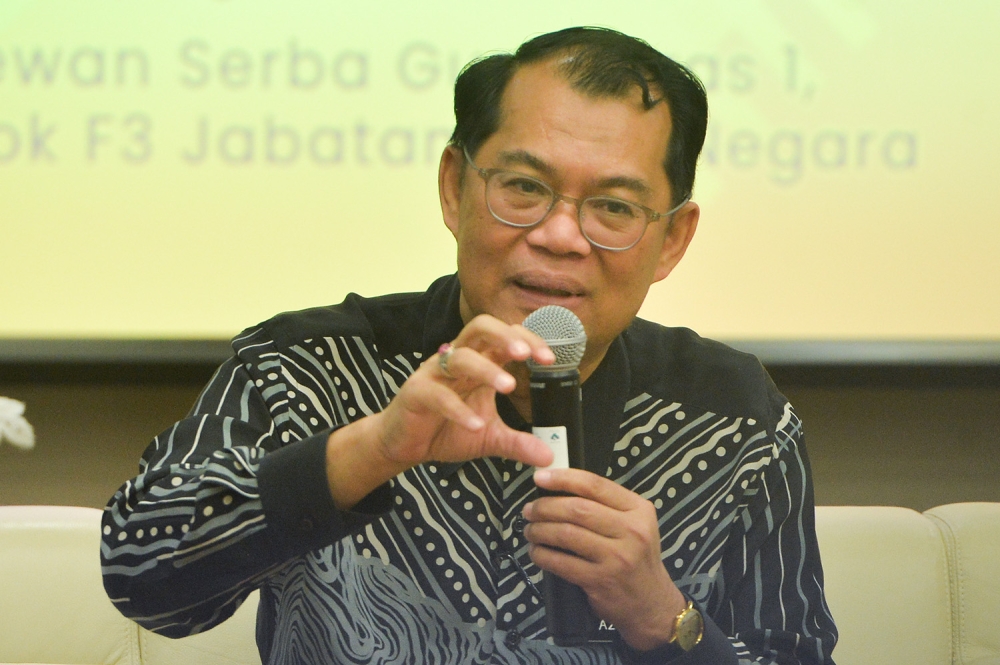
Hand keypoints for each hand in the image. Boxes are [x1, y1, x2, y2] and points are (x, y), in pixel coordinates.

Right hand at [326, 315, 554, 508]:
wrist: (403, 444)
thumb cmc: (446, 429)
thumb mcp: (489, 438)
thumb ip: (518, 444)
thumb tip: (549, 457)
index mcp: (479, 362)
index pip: (505, 337)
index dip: (528, 341)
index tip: (549, 359)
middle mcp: (457, 360)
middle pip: (480, 327)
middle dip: (505, 336)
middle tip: (526, 355)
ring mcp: (435, 374)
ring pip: (460, 357)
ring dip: (486, 369)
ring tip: (509, 387)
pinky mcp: (416, 393)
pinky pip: (437, 394)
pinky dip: (457, 409)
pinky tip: (474, 424)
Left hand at [524, 468, 687, 650]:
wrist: (651, 603)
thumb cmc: (636, 557)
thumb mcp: (634, 524)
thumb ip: (606, 506)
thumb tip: (559, 488)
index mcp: (638, 510)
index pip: (595, 485)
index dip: (563, 478)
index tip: (539, 478)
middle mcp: (631, 531)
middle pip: (577, 509)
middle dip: (545, 507)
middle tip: (529, 510)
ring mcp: (617, 557)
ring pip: (566, 534)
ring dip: (540, 530)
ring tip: (530, 530)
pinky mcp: (601, 580)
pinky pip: (562, 563)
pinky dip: (543, 555)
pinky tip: (536, 552)